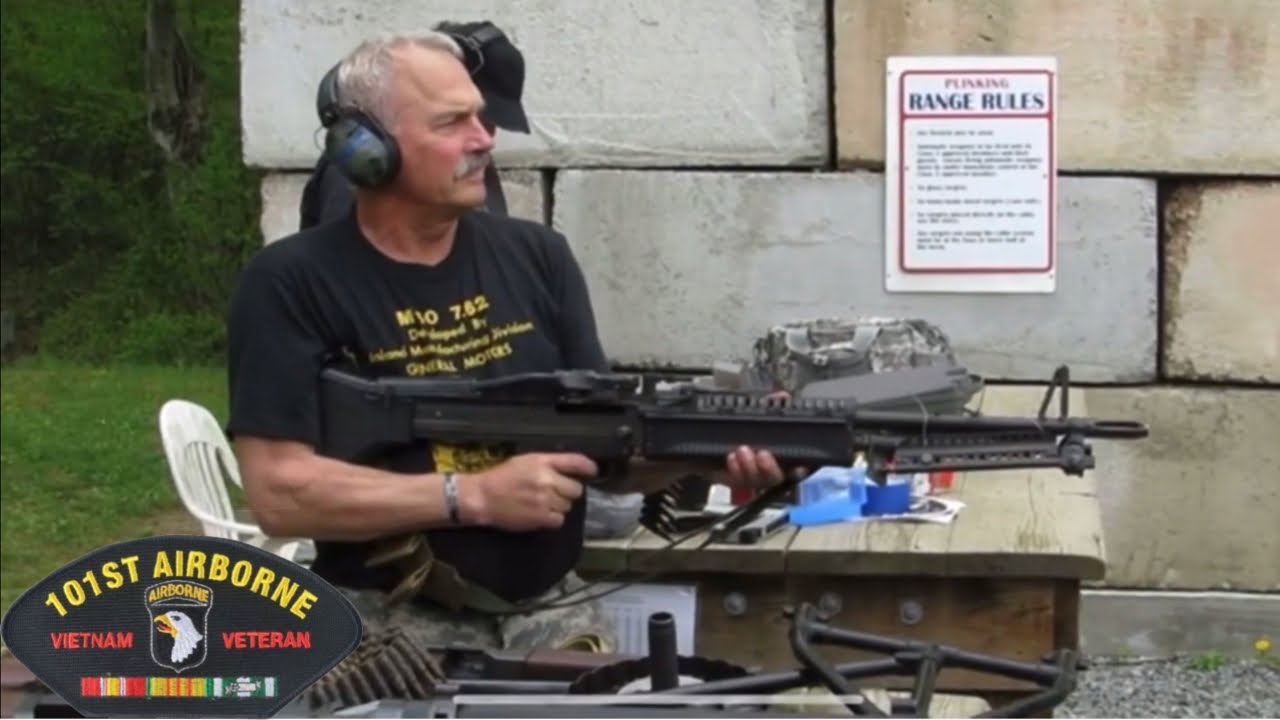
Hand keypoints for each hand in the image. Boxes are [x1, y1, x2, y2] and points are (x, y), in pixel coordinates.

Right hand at [459, 453, 595, 531]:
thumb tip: (570, 470)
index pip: (575, 461)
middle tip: (554, 493)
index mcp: (542, 462)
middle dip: (567, 492)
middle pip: (576, 489)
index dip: (588, 467)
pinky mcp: (541, 517)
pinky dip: (552, 519)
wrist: (483, 497)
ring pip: (568, 506)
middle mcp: (547, 479)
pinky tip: (541, 514)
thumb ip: (548, 464)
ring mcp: (545, 499)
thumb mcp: (525, 461)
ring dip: (559, 506)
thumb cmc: (502, 478)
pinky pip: (559, 520)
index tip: (593, 471)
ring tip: (542, 504)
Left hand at [721, 390, 802, 488]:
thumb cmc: (747, 429)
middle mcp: (768, 472)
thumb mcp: (759, 413)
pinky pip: (735, 480)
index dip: (799, 470)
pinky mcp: (733, 480)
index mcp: (782, 458)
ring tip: (742, 450)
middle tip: (762, 454)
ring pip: (754, 480)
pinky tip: (731, 457)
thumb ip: (771, 405)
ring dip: (749, 466)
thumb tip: (783, 396)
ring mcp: (751, 478)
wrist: (717, 438)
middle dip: (769, 467)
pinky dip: (734, 469)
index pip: (796, 469)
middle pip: (774, 477)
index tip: (798, 468)